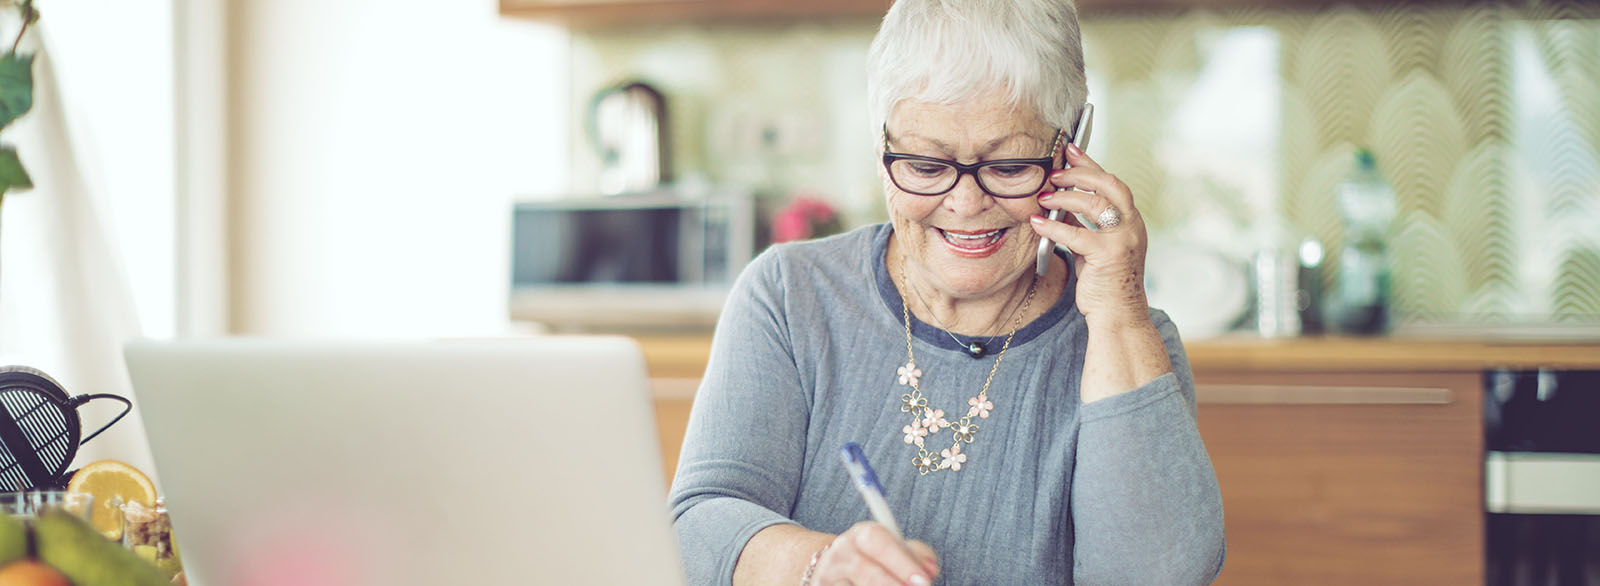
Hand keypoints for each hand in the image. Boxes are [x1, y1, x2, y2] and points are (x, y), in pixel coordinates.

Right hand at [809, 522, 938, 585]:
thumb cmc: (876, 561)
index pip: (878, 540)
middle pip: (865, 570)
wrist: (835, 573)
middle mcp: (840, 554)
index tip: (924, 580)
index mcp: (861, 535)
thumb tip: (930, 571)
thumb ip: (916, 555)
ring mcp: (829, 578)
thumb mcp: (895, 550)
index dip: (902, 561)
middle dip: (893, 585)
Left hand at [1031, 142, 1151, 327]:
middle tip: (1055, 172)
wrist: (1119, 316)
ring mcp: (1123, 239)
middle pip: (1109, 185)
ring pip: (1095, 203)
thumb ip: (1082, 224)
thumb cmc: (1105, 283)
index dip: (1091, 164)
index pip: (1112, 183)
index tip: (1071, 149)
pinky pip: (1077, 233)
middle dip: (1080, 173)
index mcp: (1130, 221)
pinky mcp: (1109, 255)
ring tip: (1044, 195)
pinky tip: (1037, 222)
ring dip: (1066, 195)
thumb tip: (1059, 202)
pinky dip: (1054, 225)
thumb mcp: (1093, 247)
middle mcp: (1132, 226)